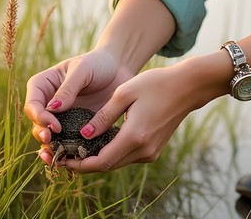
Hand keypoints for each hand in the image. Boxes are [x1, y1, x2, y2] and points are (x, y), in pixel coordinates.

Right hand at [23, 48, 134, 164]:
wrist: (118, 69)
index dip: (39, 118)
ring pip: (49, 138)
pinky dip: (68, 152)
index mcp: (43, 86)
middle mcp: (48, 104)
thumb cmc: (98, 63)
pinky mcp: (75, 129)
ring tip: (56, 158)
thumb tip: (52, 109)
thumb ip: (68, 88)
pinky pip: (68, 143)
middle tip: (52, 141)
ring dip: (51, 149)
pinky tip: (70, 161)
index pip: (32, 105)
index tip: (54, 125)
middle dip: (42, 136)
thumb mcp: (82, 69)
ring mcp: (61, 118)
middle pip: (37, 125)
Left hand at [62, 57, 220, 172]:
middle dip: (84, 163)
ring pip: (117, 162)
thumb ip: (103, 116)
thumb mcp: (125, 93)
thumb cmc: (156, 84)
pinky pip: (127, 156)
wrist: (188, 87)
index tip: (62, 160)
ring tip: (76, 149)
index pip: (101, 162)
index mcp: (135, 136)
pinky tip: (98, 143)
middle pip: (107, 166)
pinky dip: (111, 153)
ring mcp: (151, 152)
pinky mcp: (154, 149)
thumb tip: (83, 135)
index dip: (80, 164)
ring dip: (97, 159)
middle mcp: (143, 149)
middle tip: (64, 155)